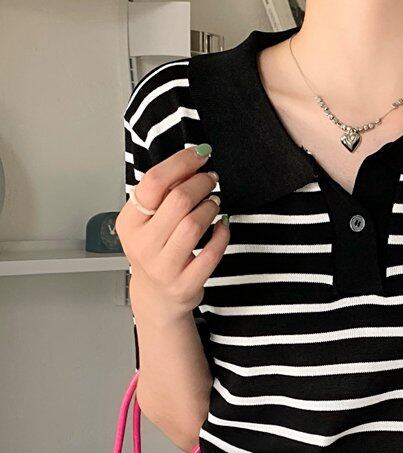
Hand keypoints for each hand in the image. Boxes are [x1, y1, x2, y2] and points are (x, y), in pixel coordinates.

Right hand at [116, 144, 228, 323]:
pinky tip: (222, 224)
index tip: (200, 153)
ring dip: (210, 207)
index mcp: (129, 223)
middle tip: (211, 178)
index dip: (181, 163)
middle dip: (201, 183)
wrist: (156, 297)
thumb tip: (190, 163)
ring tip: (214, 201)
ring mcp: (164, 267)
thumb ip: (161, 196)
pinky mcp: (186, 283)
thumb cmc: (155, 252)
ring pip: (194, 225)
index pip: (154, 182)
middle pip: (178, 201)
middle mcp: (143, 245)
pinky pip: (211, 253)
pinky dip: (222, 234)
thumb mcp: (146, 223)